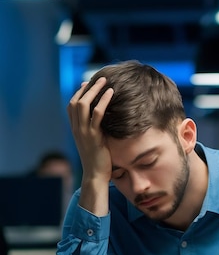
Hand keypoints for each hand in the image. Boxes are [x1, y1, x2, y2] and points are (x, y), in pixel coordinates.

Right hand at [67, 77, 113, 214]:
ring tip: (106, 82)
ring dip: (95, 91)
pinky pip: (97, 114)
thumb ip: (96, 129)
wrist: (96, 176)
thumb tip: (104, 119)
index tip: (88, 84)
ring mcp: (83, 132)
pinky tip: (111, 93)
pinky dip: (103, 101)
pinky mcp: (93, 136)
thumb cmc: (98, 160)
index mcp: (75, 130)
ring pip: (83, 105)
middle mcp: (76, 129)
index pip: (71, 106)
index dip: (79, 93)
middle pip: (76, 102)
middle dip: (88, 88)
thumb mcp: (95, 141)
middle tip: (100, 79)